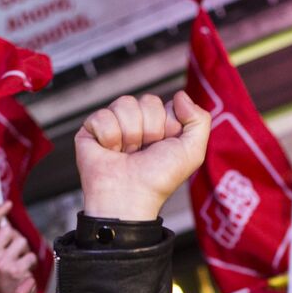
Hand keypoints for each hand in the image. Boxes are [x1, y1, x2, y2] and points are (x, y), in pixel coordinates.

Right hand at [0, 201, 36, 292]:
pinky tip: (26, 273)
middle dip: (16, 238)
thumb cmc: (8, 279)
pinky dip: (32, 263)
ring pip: (21, 241)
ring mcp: (2, 264)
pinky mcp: (15, 270)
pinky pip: (30, 255)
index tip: (8, 203)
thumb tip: (7, 222)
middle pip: (7, 230)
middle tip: (15, 254)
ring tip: (20, 265)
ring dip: (25, 251)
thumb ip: (0, 243)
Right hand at [75, 91, 209, 221]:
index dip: (168, 125)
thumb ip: (200, 120)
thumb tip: (180, 95)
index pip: (166, 104)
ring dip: (129, 134)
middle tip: (143, 152)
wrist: (129, 197)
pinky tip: (110, 152)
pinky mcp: (91, 129)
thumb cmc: (158, 180)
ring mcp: (114, 124)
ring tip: (127, 153)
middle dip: (150, 129)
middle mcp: (137, 123)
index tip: (163, 147)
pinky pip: (102, 115)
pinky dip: (109, 137)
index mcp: (160, 126)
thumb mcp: (192, 152)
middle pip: (147, 101)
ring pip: (125, 104)